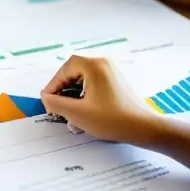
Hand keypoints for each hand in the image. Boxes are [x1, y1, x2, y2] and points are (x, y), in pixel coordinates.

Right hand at [40, 56, 161, 143]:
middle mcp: (104, 63)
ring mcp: (113, 71)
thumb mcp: (77, 113)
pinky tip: (85, 110)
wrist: (143, 127)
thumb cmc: (113, 120)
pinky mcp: (117, 81)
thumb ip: (56, 103)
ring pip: (84, 78)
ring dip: (74, 92)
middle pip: (75, 70)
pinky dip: (86, 93)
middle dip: (63, 88)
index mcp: (95, 65)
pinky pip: (95, 82)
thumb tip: (45, 97)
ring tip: (70, 110)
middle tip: (57, 104)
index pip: (65, 69)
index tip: (49, 100)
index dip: (54, 84)